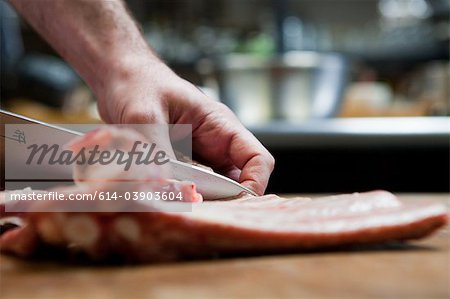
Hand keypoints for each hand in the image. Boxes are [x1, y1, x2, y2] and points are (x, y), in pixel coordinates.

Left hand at [95, 58, 274, 194]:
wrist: (121, 76)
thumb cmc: (138, 85)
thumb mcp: (144, 116)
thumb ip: (156, 152)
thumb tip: (162, 187)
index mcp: (220, 125)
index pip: (257, 159)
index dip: (255, 184)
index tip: (238, 205)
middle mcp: (216, 143)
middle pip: (240, 180)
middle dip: (227, 201)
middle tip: (203, 215)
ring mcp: (200, 154)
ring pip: (217, 187)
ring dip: (206, 202)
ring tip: (185, 211)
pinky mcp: (183, 164)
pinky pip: (194, 187)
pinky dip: (186, 198)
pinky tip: (169, 203)